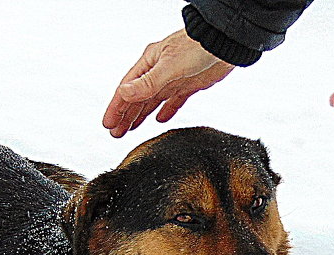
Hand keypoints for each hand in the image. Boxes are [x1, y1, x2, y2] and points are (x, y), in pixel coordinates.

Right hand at [102, 30, 234, 137]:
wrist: (225, 42)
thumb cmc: (198, 45)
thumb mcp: (169, 66)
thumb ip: (147, 83)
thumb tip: (124, 93)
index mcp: (150, 63)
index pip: (127, 90)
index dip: (117, 108)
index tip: (109, 124)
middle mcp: (159, 71)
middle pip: (137, 98)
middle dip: (125, 116)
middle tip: (116, 133)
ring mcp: (174, 78)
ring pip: (152, 101)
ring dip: (141, 115)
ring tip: (130, 129)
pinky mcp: (189, 84)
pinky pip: (173, 101)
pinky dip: (166, 111)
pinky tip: (161, 120)